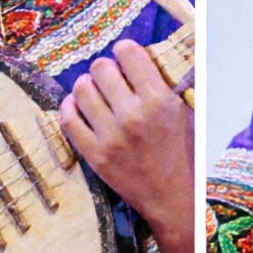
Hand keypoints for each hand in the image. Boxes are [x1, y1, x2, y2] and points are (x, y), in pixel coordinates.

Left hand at [60, 40, 193, 236]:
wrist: (174, 201)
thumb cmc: (181, 155)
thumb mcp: (183, 114)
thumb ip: (163, 83)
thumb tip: (141, 54)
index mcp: (159, 101)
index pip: (127, 51)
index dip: (125, 53)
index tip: (126, 64)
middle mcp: (133, 116)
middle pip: (100, 67)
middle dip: (105, 71)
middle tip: (111, 83)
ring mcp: (112, 138)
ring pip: (81, 89)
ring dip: (87, 88)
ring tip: (96, 96)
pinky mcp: (96, 156)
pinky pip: (68, 119)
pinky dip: (71, 108)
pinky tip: (80, 109)